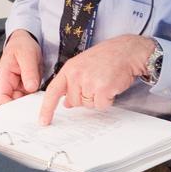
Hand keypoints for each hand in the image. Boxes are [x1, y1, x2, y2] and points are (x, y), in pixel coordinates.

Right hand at [0, 30, 41, 104]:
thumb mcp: (27, 55)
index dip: (10, 105)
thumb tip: (30, 87)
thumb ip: (28, 71)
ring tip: (41, 98)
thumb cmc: (22, 45)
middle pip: (12, 102)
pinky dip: (36, 97)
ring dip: (31, 101)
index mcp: (3, 75)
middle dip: (24, 105)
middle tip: (36, 104)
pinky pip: (30, 96)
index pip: (1, 97)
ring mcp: (17, 85)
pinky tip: (43, 95)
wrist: (26, 41)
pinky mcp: (26, 86)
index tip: (23, 108)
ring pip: (22, 100)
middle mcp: (8, 83)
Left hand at [39, 34, 155, 124]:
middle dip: (85, 97)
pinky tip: (111, 86)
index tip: (43, 121)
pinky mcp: (102, 89)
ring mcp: (89, 82)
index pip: (53, 91)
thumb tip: (66, 103)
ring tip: (104, 81)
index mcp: (69, 68)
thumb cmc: (107, 57)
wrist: (127, 51)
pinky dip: (107, 99)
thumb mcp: (83, 65)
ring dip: (98, 98)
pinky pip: (101, 105)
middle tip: (96, 82)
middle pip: (74, 102)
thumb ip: (72, 83)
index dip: (47, 108)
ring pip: (88, 104)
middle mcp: (77, 75)